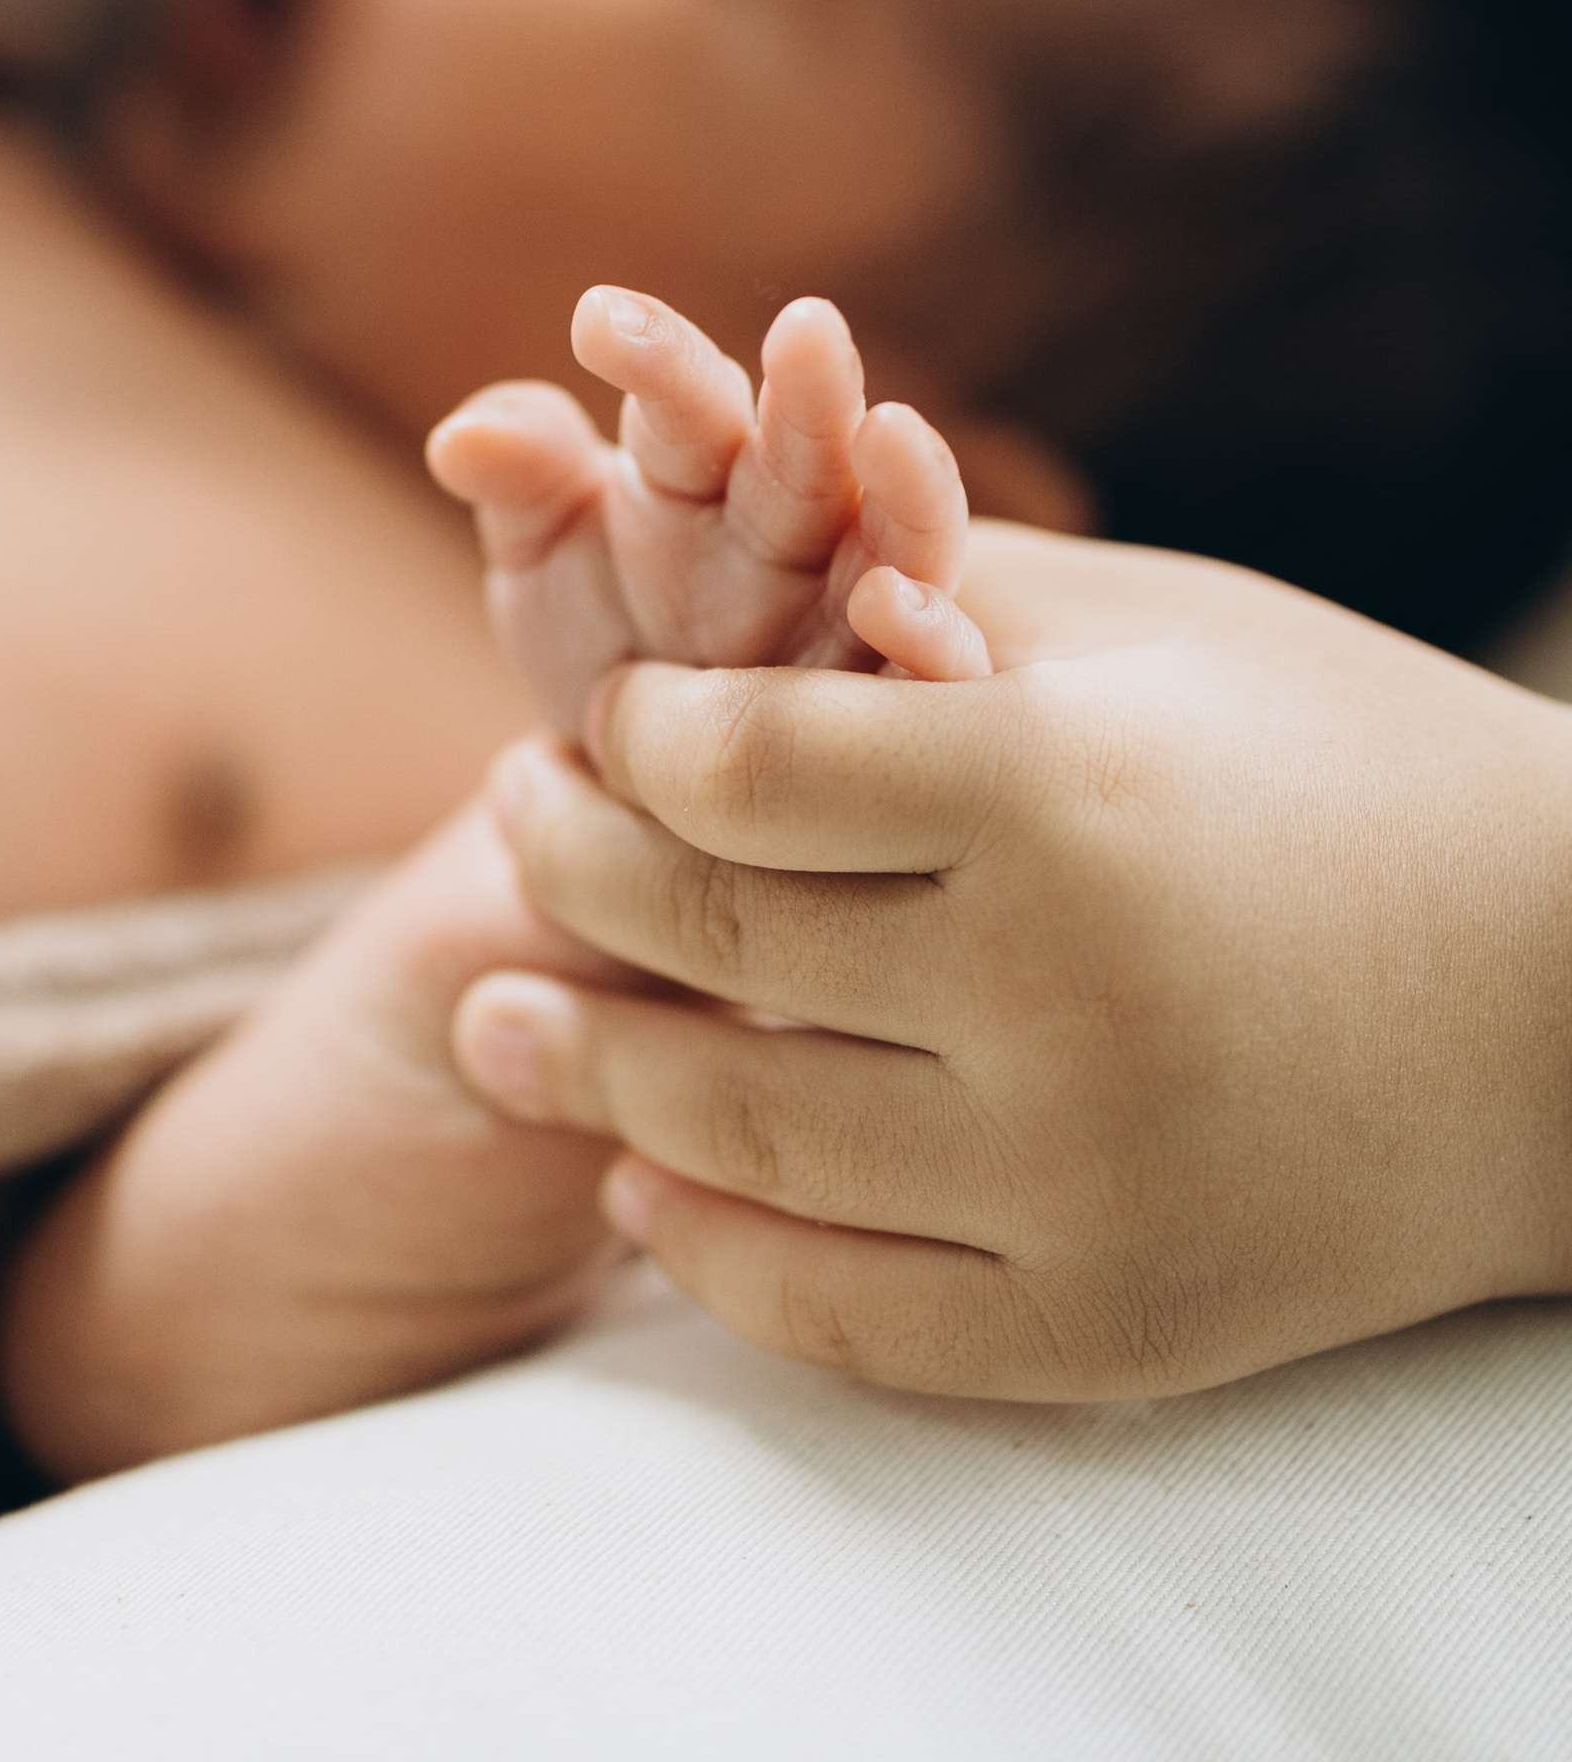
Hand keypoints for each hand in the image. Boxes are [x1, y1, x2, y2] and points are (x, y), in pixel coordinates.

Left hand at [455, 524, 1571, 1398]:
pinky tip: (642, 1181)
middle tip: (512, 823)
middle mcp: (1057, 996)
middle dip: (573, 871)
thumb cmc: (1347, 760)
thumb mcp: (1152, 629)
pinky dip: (720, 1254)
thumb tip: (717, 523)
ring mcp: (1081, 1184)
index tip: (606, 718)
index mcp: (1057, 789)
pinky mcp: (1112, 1328)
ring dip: (592, 1070)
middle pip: (710, 940)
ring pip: (745, 1138)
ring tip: (504, 1010)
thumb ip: (929, 584)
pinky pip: (851, 1316)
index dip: (634, 736)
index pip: (735, 766)